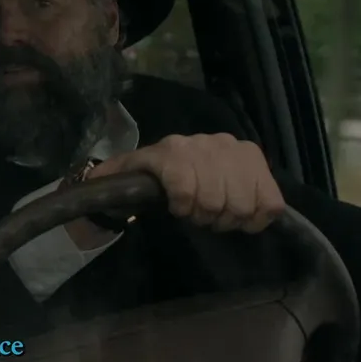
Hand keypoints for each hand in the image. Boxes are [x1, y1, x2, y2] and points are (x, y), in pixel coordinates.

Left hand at [89, 134, 284, 232]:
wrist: (180, 161)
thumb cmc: (153, 173)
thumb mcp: (129, 173)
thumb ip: (110, 176)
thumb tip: (91, 179)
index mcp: (173, 149)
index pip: (185, 189)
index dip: (184, 207)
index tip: (179, 210)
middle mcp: (208, 144)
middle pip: (215, 201)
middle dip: (207, 217)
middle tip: (201, 216)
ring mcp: (237, 151)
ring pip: (242, 203)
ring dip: (230, 218)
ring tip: (219, 214)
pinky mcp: (260, 162)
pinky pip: (269, 202)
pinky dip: (257, 217)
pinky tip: (243, 215)